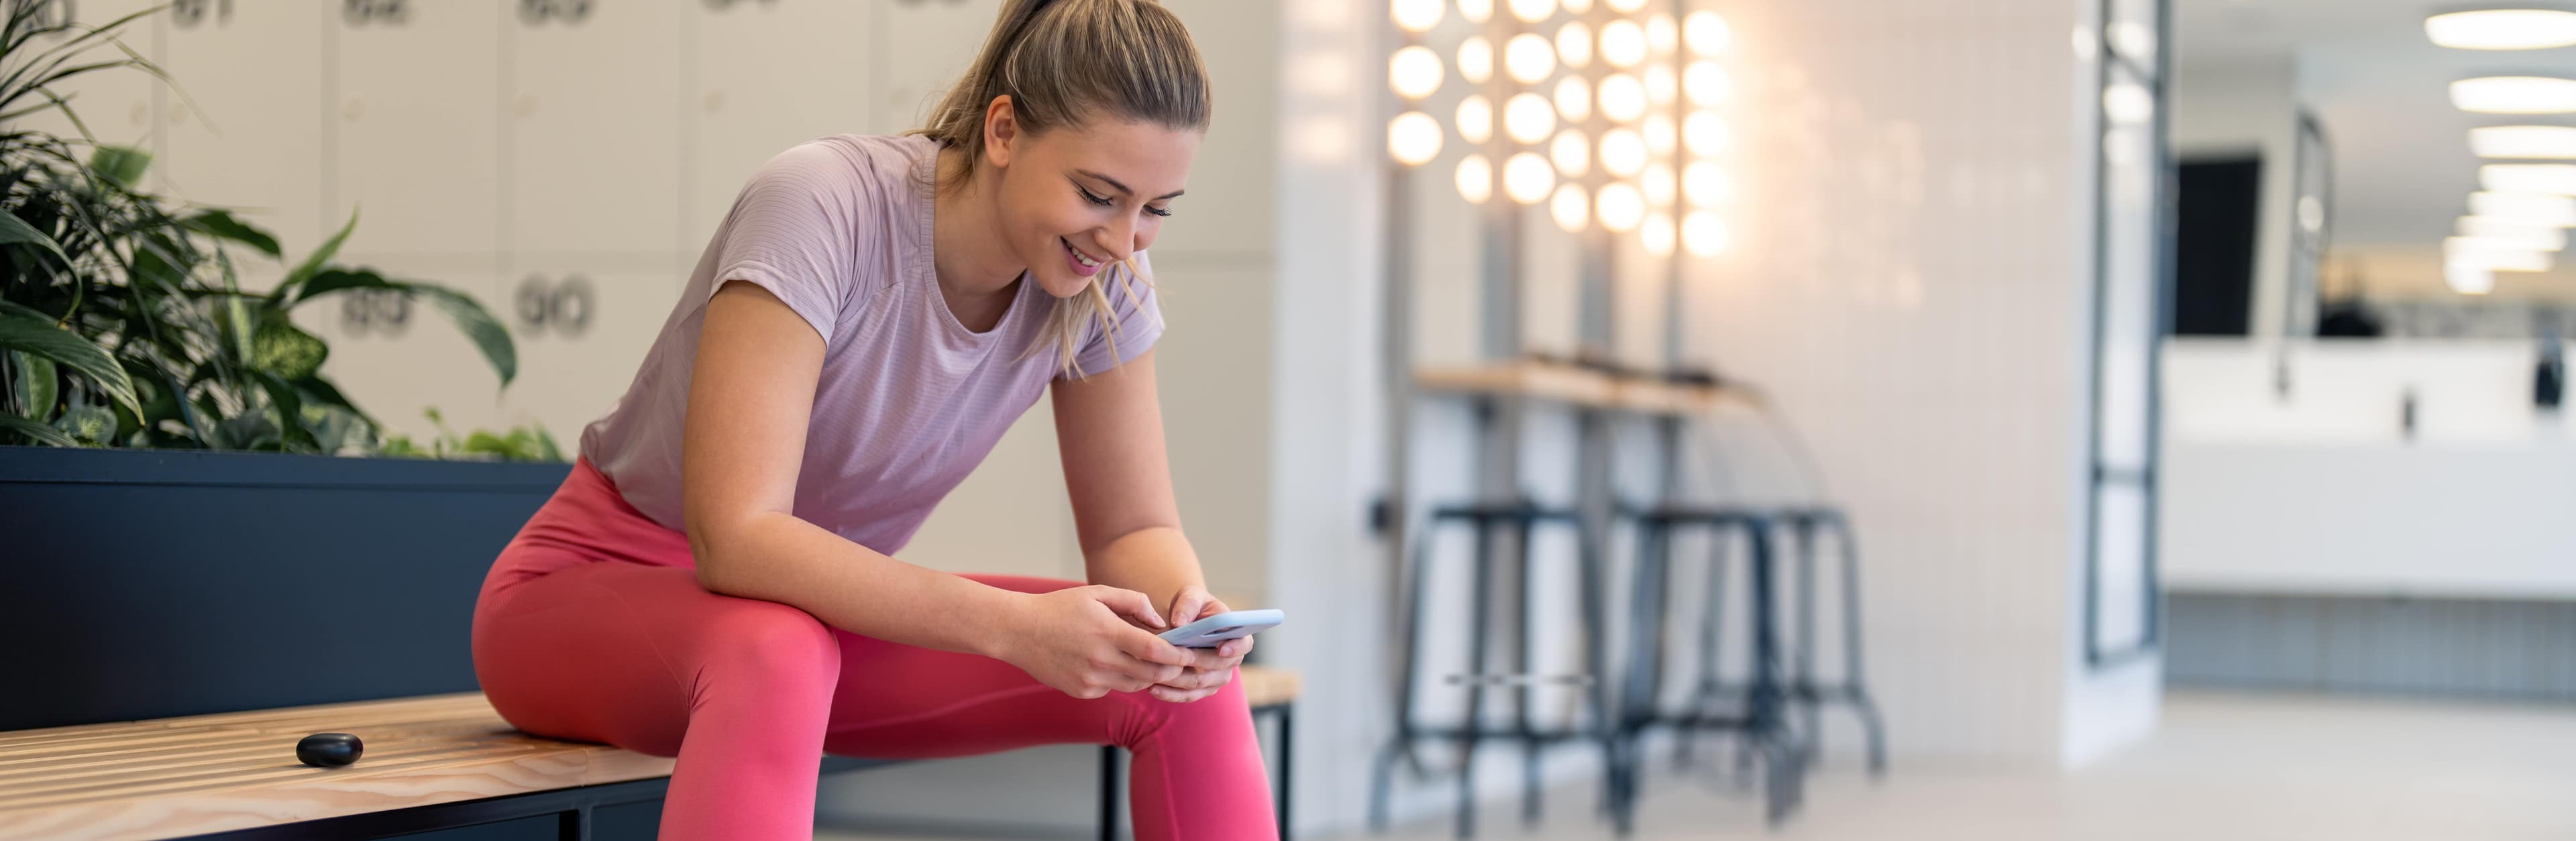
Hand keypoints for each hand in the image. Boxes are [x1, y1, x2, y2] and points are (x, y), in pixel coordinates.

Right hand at [993, 586, 1193, 699]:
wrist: (1018, 631)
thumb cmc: (1059, 608)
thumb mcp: (1097, 593)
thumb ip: (1134, 603)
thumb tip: (1160, 623)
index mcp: (1108, 633)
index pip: (1155, 651)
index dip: (1178, 656)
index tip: (1190, 654)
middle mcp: (1101, 660)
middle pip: (1152, 674)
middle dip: (1171, 670)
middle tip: (1181, 662)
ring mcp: (1091, 680)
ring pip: (1136, 685)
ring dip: (1148, 675)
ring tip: (1149, 660)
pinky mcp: (1082, 691)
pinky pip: (1114, 688)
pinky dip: (1122, 679)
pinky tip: (1113, 663)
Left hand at [1151, 586, 1250, 702]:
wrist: (1181, 622)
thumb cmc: (1191, 607)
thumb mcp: (1191, 597)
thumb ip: (1187, 605)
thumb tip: (1180, 623)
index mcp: (1236, 635)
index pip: (1244, 644)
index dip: (1235, 648)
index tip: (1221, 648)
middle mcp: (1230, 660)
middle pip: (1219, 667)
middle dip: (1198, 662)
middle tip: (1177, 658)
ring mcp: (1217, 677)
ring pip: (1201, 684)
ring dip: (1179, 681)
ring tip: (1157, 675)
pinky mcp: (1201, 689)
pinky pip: (1188, 695)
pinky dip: (1171, 694)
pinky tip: (1153, 688)